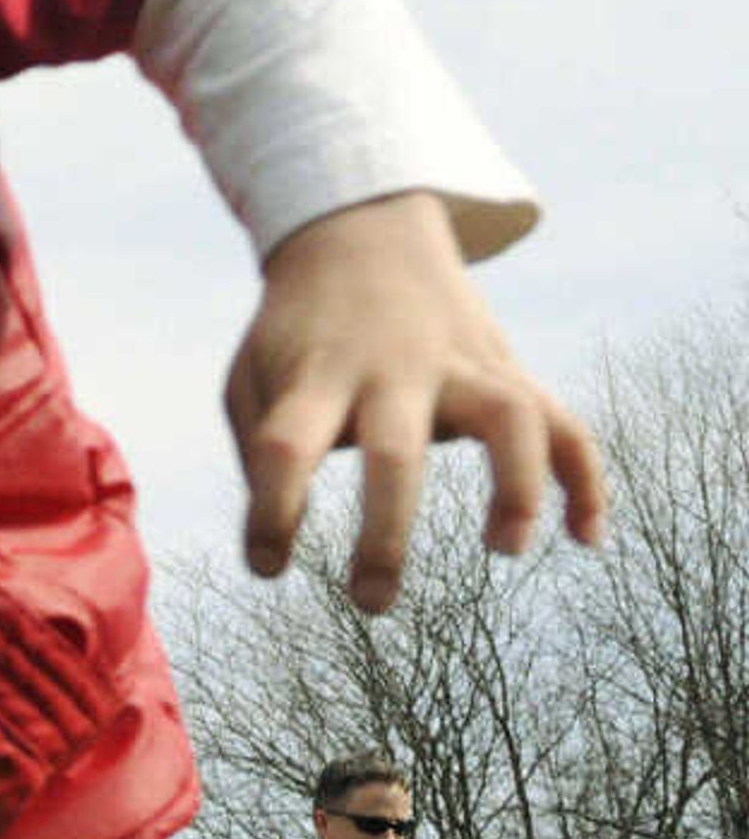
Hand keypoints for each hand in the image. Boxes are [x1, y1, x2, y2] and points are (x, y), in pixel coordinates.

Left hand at [227, 190, 602, 610]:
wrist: (361, 235)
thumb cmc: (296, 332)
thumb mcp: (252, 376)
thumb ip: (259, 448)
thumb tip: (282, 531)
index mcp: (316, 373)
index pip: (283, 447)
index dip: (270, 513)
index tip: (268, 567)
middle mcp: (393, 367)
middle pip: (394, 449)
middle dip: (384, 533)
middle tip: (372, 603)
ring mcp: (460, 364)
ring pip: (507, 417)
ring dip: (515, 484)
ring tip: (504, 549)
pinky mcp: (507, 370)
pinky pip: (563, 422)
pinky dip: (585, 479)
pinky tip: (587, 539)